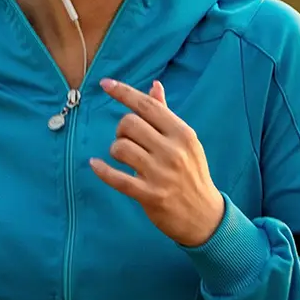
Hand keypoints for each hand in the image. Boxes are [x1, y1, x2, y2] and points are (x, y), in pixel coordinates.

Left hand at [91, 78, 225, 247]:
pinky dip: (102, 170)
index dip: (123, 92)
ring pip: (121, 148)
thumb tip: (154, 86)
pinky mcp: (150, 195)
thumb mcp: (185, 142)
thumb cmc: (192, 173)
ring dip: (115, 150)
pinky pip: (117, 178)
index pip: (147, 106)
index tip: (104, 84)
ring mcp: (161, 174)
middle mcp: (173, 150)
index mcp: (182, 133)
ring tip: (123, 157)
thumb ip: (166, 114)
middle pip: (129, 124)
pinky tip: (95, 165)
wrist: (204, 215)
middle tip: (127, 140)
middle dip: (121, 129)